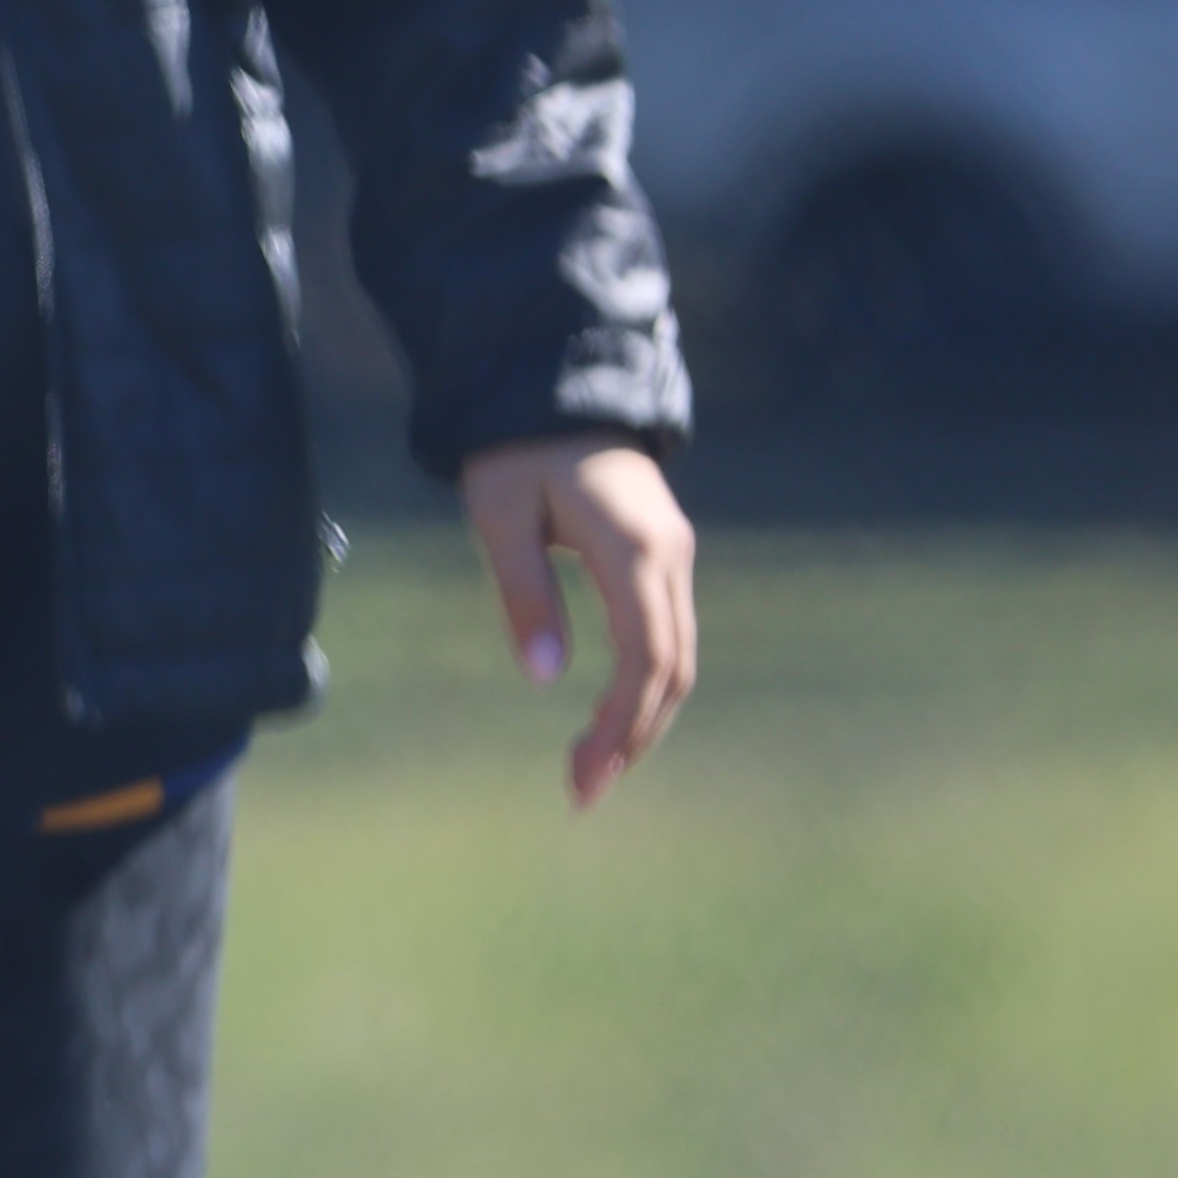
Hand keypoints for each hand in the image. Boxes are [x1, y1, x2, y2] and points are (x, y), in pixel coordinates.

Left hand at [458, 434, 698, 808]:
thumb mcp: (499, 513)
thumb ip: (523, 591)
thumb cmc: (516, 449)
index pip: (644, 659)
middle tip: (582, 791)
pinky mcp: (665, 555)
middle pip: (671, 670)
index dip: (622, 724)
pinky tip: (612, 715)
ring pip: (677, 657)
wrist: (554, 385)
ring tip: (593, 767)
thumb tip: (543, 675)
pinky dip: (646, 683)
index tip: (585, 773)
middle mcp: (670, 557)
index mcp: (633, 550)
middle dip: (633, 736)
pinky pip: (668, 634)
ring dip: (642, 716)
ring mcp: (675, 556)